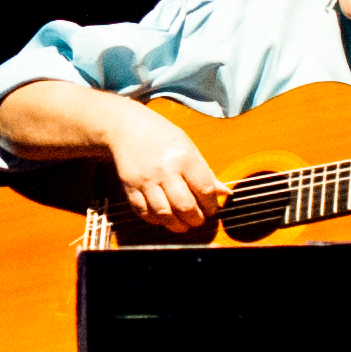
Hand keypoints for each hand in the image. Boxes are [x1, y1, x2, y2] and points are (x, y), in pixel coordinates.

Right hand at [107, 104, 228, 233]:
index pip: (204, 190)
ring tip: (183, 225)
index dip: (211, 206)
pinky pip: (143, 212)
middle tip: (198, 220)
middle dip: (195, 219)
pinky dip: (155, 220)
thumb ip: (205, 171)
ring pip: (164, 213)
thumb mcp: (188, 146)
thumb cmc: (161, 135)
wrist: (126, 126)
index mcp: (184, 157)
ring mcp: (145, 180)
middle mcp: (165, 170)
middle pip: (185, 206)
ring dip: (177, 225)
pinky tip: (163, 218)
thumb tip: (224, 192)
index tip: (211, 210)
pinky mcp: (129, 187)